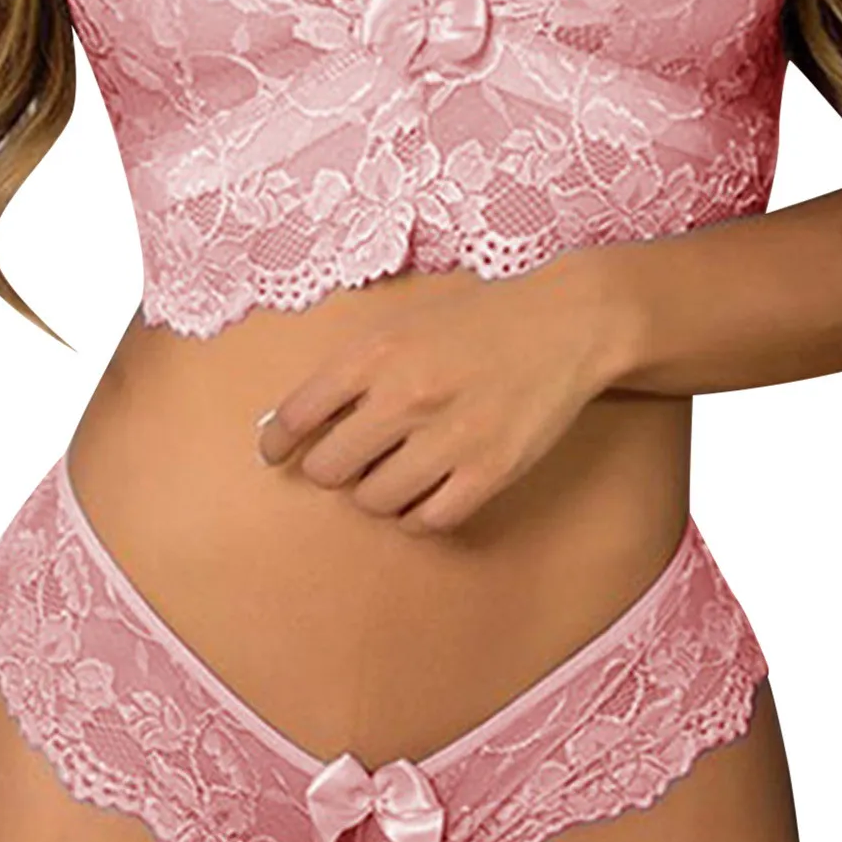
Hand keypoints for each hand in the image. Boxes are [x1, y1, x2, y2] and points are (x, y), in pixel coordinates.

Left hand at [254, 256, 624, 534]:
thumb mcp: (403, 324)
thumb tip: (290, 420)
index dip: (277, 442)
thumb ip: (350, 367)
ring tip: (390, 475)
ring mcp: (449, 438)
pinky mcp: (489, 471)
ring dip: (374, 494)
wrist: (565, 323)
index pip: (297, 416)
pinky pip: (428, 520)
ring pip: (375, 501)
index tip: (276, 454)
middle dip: (330, 469)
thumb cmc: (478, 321)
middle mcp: (405, 396)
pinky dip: (417, 514)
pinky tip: (423, 494)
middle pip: (329, 469)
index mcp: (375, 354)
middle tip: (347, 461)